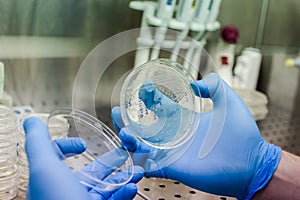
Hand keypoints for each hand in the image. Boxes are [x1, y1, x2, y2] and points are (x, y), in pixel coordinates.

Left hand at [24, 117, 143, 199]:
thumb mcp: (45, 169)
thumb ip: (39, 143)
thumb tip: (31, 120)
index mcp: (53, 180)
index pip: (58, 158)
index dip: (68, 146)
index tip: (81, 145)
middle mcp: (68, 192)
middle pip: (91, 171)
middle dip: (111, 159)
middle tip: (127, 150)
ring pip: (108, 186)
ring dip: (125, 176)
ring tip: (139, 168)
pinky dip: (125, 193)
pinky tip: (133, 186)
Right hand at [112, 73, 280, 198]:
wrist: (251, 162)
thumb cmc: (242, 133)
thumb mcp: (228, 101)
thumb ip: (214, 85)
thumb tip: (196, 82)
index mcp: (184, 118)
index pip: (159, 106)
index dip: (148, 97)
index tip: (144, 89)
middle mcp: (174, 134)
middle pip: (143, 126)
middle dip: (128, 118)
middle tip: (119, 110)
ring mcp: (171, 151)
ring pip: (140, 146)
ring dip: (128, 138)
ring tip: (123, 128)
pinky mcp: (171, 167)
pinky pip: (148, 167)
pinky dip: (137, 162)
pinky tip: (130, 152)